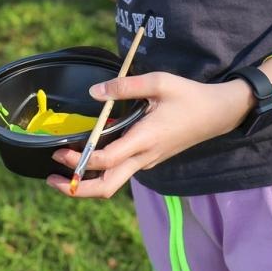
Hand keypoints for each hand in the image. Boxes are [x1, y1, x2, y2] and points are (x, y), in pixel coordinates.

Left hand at [46, 72, 252, 197]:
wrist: (219, 113)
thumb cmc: (190, 95)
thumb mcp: (159, 82)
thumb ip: (125, 85)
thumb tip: (94, 92)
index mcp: (145, 139)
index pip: (106, 160)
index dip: (80, 160)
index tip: (60, 150)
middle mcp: (144, 156)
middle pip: (106, 187)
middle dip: (77, 188)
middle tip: (52, 178)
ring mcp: (147, 161)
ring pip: (113, 183)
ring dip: (86, 183)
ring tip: (62, 170)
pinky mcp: (149, 158)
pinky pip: (121, 172)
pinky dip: (100, 171)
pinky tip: (87, 156)